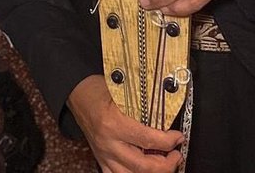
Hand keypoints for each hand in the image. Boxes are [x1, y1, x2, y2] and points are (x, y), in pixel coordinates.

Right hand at [68, 75, 182, 172]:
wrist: (76, 92)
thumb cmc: (97, 89)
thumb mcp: (121, 92)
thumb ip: (142, 108)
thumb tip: (165, 118)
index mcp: (113, 124)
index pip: (148, 140)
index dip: (168, 141)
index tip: (178, 137)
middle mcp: (108, 143)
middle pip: (144, 166)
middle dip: (166, 164)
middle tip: (176, 155)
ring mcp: (104, 154)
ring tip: (164, 164)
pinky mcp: (101, 159)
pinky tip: (142, 170)